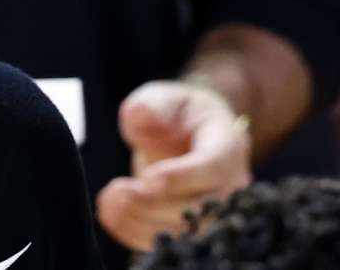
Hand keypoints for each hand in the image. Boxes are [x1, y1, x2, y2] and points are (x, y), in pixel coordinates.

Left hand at [96, 80, 251, 250]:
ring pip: (185, 231)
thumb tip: (141, 113)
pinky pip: (170, 242)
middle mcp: (231, 184)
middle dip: (154, 203)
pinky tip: (111, 215)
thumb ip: (153, 104)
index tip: (147, 177)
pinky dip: (136, 234)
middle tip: (117, 190)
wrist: (189, 134)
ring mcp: (216, 212)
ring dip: (141, 222)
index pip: (213, 166)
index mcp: (227, 144)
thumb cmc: (177, 113)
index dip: (181, 176)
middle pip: (200, 207)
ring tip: (109, 201)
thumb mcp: (164, 97)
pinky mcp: (194, 228)